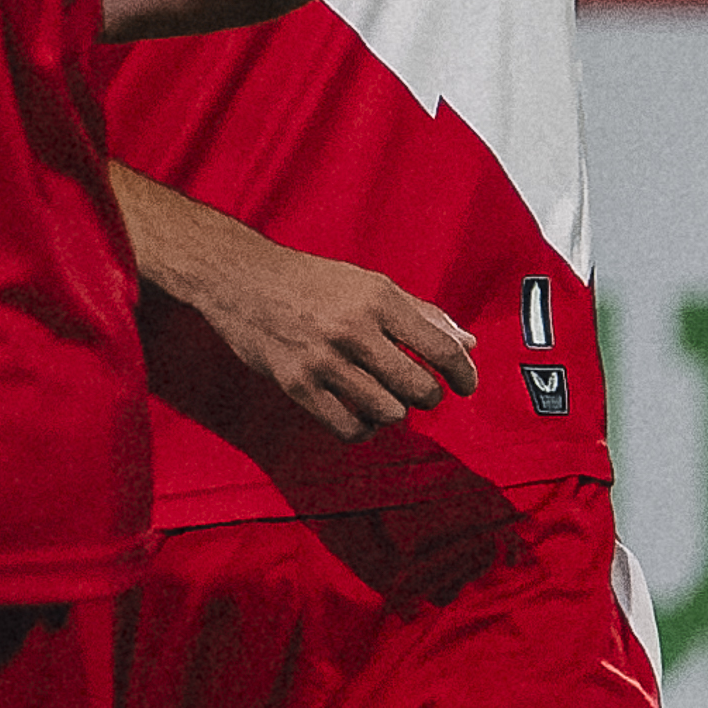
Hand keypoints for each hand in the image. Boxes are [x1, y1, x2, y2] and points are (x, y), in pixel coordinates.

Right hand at [176, 222, 477, 437]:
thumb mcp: (370, 285)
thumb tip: (467, 344)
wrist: (239, 278)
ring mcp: (322, 358)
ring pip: (387, 411)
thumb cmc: (310, 281)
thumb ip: (421, 314)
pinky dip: (363, 428)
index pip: (442, 349)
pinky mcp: (295, 383)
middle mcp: (353, 329)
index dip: (464, 374)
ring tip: (385, 398)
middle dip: (429, 396)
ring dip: (394, 411)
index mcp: (378, 299)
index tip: (465, 385)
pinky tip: (360, 415)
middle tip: (419, 391)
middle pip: (418, 387)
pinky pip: (346, 426)